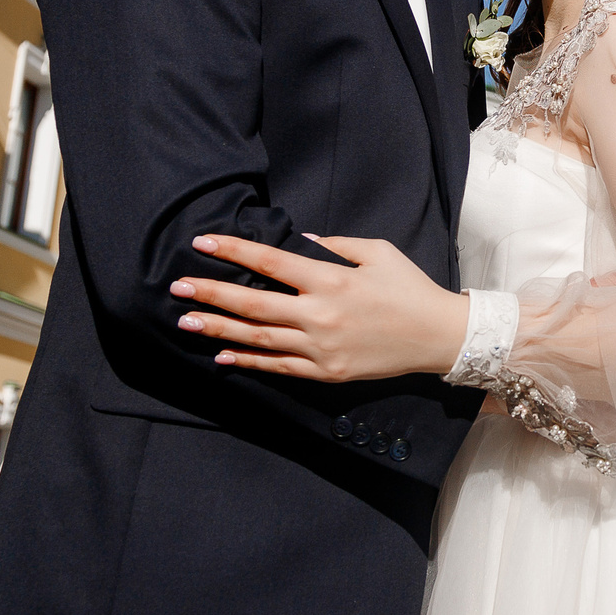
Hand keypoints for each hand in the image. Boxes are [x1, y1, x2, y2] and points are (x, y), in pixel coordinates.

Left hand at [175, 234, 469, 381]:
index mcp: (331, 279)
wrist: (438, 336)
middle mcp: (320, 314)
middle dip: (212, 293)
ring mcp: (321, 347)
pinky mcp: (326, 372)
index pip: (270, 262)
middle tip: (177, 288)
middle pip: (254, 303)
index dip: (234, 250)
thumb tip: (301, 242)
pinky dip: (249, 361)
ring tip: (187, 321)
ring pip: (259, 338)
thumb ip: (336, 245)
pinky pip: (280, 366)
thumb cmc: (409, 287)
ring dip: (220, 329)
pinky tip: (222, 355)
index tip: (202, 243)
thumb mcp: (378, 251)